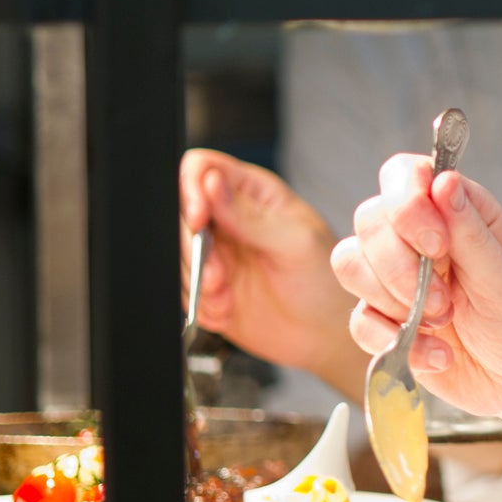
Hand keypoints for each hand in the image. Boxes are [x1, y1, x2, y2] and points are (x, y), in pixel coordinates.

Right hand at [179, 149, 364, 393]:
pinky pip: (181, 286)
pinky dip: (198, 302)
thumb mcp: (295, 243)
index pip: (202, 168)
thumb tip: (211, 182)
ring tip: (226, 295)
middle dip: (192, 247)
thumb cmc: (325, 281)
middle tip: (218, 275)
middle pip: (178, 212)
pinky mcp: (205, 284)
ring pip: (177, 252)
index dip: (190, 189)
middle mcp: (228, 217)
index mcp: (254, 192)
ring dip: (196, 280)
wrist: (324, 332)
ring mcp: (215, 251)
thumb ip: (250, 216)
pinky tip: (225, 309)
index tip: (198, 218)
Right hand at [333, 154, 501, 421]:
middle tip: (446, 301)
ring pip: (350, 264)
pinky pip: (359, 320)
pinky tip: (438, 353)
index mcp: (458, 213)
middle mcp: (421, 239)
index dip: (408, 203)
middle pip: (370, 220)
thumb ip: (473, 234)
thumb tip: (445, 182)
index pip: (406, 175)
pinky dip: (395, 341)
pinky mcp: (387, 320)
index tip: (437, 245)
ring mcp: (399, 279)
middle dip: (400, 265)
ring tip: (444, 323)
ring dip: (394, 300)